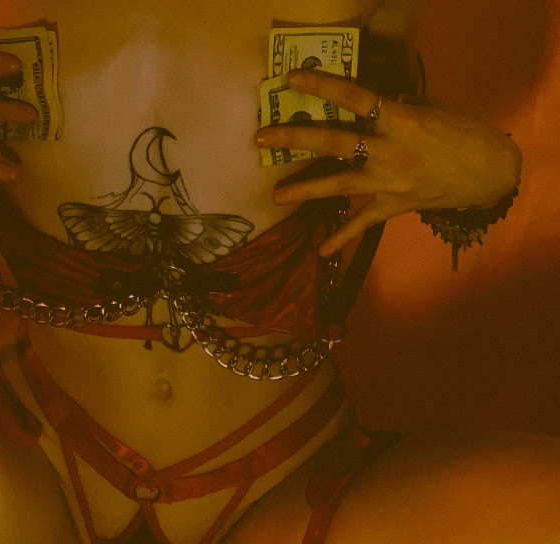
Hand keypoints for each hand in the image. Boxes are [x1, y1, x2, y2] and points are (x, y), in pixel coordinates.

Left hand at [256, 69, 521, 256]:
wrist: (490, 173)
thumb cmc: (463, 134)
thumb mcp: (430, 111)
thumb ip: (394, 111)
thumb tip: (364, 110)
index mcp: (400, 120)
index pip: (355, 97)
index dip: (323, 86)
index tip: (293, 79)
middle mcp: (389, 150)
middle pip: (335, 140)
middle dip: (297, 138)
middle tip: (263, 138)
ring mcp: (389, 181)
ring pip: (339, 184)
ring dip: (306, 189)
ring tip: (276, 195)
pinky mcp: (393, 206)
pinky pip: (363, 222)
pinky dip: (343, 237)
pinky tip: (322, 252)